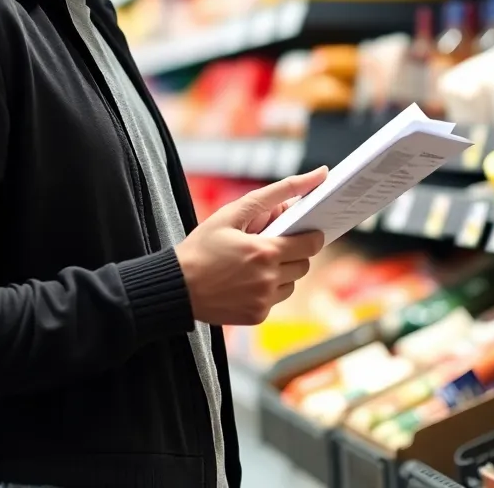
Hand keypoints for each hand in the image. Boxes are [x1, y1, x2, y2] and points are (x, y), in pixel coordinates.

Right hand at [174, 168, 327, 326]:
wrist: (176, 285)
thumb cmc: (201, 246)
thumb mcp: (231, 213)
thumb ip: (274, 194)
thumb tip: (317, 176)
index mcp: (265, 251)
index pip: (312, 243)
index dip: (310, 235)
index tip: (302, 230)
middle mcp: (269, 279)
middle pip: (304, 264)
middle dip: (293, 251)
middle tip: (269, 244)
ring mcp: (264, 300)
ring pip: (292, 283)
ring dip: (281, 271)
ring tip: (253, 263)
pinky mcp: (258, 315)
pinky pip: (276, 299)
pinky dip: (267, 289)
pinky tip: (244, 280)